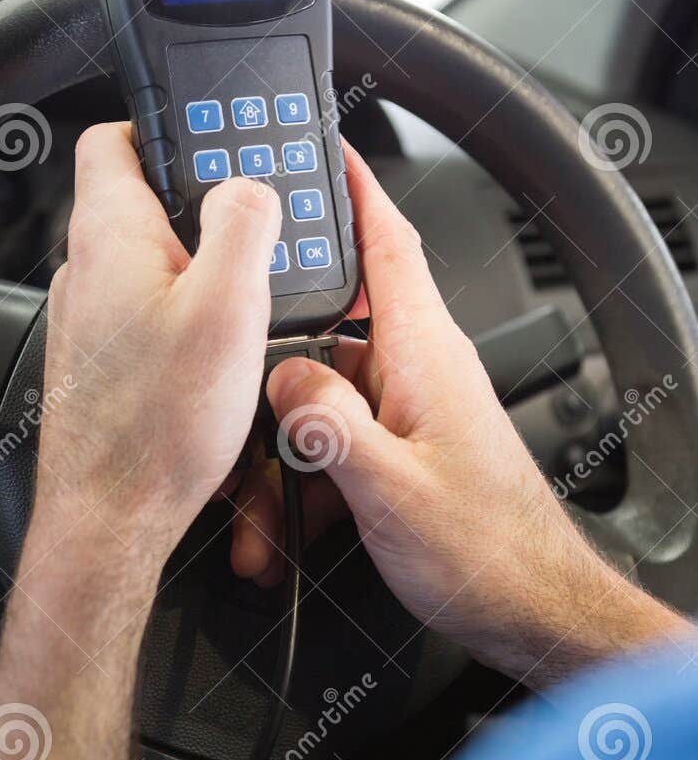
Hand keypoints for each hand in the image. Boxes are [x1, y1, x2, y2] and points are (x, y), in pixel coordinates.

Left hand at [33, 121, 279, 573]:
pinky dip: (183, 319)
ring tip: (246, 303)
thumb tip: (249, 185)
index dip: (166, 126)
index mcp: (108, 234)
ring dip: (197, 270)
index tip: (214, 141)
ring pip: (149, 265)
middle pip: (142, 202)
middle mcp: (85, 272)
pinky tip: (217, 356)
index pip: (115, 136)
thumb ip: (242, 224)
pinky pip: (146, 317)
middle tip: (256, 233)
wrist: (112, 518)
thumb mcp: (229, 308)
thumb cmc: (156, 429)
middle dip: (201, 207)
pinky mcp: (99, 366)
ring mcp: (88, 322)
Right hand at [232, 143, 689, 687]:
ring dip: (280, 460)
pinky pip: (334, 448)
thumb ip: (328, 427)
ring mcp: (409, 414)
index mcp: (425, 356)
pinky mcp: (403, 454)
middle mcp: (418, 373)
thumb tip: (280, 380)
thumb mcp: (392, 491)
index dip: (350, 187)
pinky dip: (302, 487)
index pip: (388, 242)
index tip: (314, 145)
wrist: (532, 613)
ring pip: (319, 406)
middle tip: (227, 415)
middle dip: (269, 382)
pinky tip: (283, 535)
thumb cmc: (489, 554)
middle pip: (323, 337)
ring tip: (261, 524)